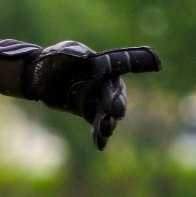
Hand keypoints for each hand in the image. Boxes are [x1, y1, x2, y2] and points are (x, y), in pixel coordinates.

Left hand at [0, 39, 160, 149]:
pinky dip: (98, 134)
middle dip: (116, 102)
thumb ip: (70, 51)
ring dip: (108, 122)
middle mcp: (106, 82)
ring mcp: (99, 99)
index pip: (124, 62)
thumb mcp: (59, 52)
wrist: (38, 78)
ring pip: (108, 112)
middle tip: (116, 112)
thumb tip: (84, 56)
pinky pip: (97, 124)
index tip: (156, 63)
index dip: (140, 61)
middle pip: (116, 93)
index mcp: (103, 64)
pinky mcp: (89, 112)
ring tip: (106, 130)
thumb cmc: (52, 60)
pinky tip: (99, 144)